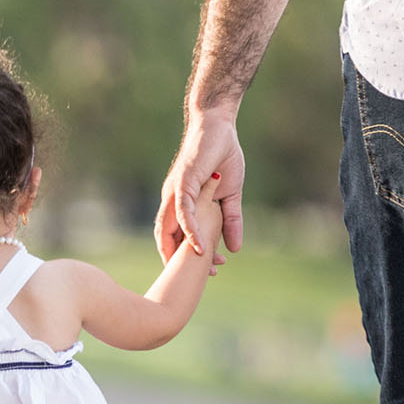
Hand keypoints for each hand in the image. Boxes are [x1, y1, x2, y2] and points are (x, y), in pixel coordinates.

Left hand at [155, 108, 244, 261]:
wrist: (218, 126)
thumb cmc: (220, 156)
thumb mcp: (229, 195)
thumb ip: (231, 221)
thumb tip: (236, 249)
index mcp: (180, 205)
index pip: (178, 238)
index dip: (188, 258)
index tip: (209, 272)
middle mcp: (172, 201)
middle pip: (168, 239)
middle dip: (181, 262)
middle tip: (203, 278)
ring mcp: (175, 192)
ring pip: (172, 228)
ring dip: (184, 251)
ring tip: (201, 267)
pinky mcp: (183, 181)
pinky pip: (183, 211)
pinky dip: (190, 230)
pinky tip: (199, 245)